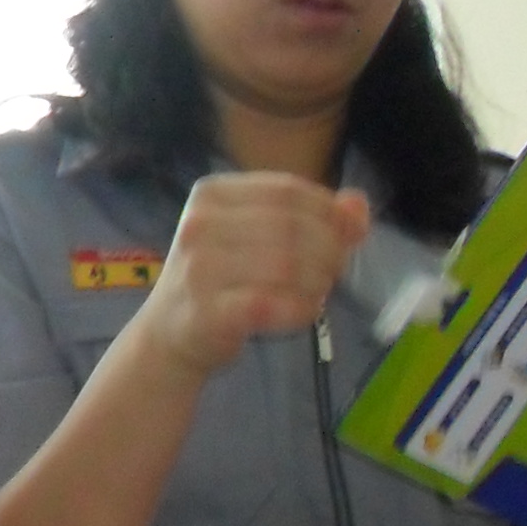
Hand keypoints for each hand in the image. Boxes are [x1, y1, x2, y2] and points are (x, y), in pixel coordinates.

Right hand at [140, 173, 371, 374]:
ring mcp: (199, 269)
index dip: (328, 209)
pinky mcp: (207, 312)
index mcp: (211, 194)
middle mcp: (199, 224)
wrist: (168, 335)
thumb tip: (358, 205)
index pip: (286, 190)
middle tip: (335, 270)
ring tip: (319, 291)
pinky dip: (301, 309)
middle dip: (328, 248)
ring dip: (318, 281)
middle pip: (290, 226)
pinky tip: (305, 313)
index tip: (350, 232)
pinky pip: (273, 304)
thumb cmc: (220, 279)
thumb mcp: (256, 236)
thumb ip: (308, 216)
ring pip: (286, 266)